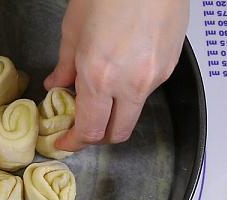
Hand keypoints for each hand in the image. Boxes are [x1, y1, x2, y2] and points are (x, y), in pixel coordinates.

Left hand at [45, 0, 188, 147]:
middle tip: (81, 128)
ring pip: (133, 113)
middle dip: (97, 138)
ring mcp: (154, 77)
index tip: (64, 142)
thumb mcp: (73, 29)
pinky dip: (130, 93)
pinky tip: (120, 73)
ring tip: (100, 94)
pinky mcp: (169, 67)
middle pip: (117, 134)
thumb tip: (57, 85)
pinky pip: (147, 91)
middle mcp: (131, 84)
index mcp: (101, 77)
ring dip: (115, 114)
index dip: (74, 143)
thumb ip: (65, 65)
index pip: (90, 130)